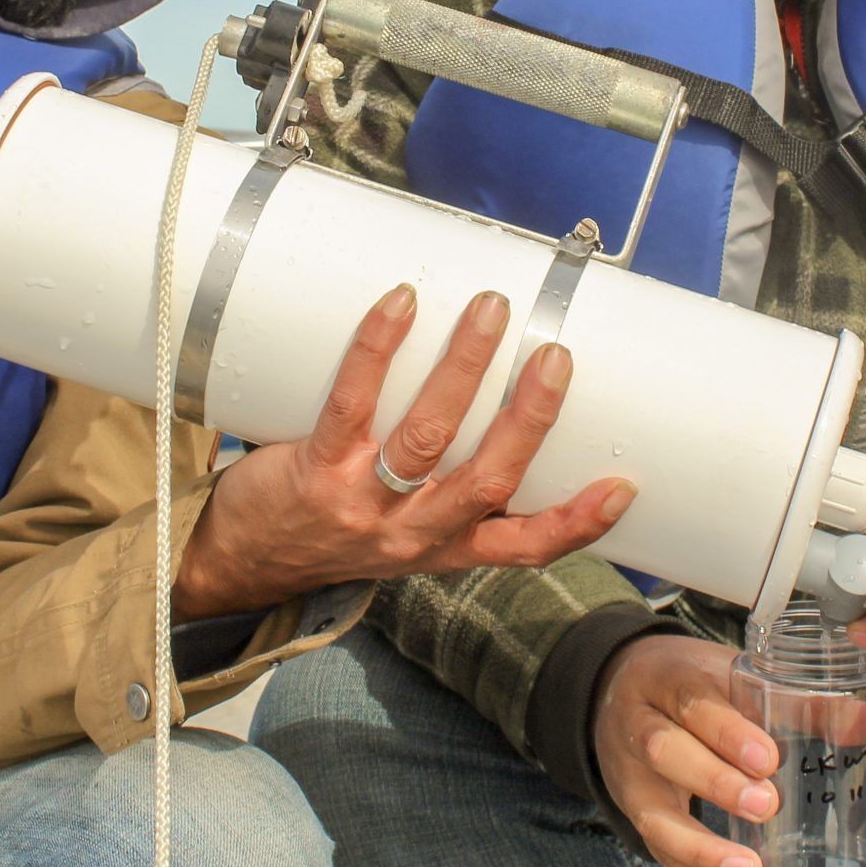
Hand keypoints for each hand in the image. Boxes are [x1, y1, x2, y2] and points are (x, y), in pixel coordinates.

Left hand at [172, 284, 635, 616]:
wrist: (240, 560)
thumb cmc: (332, 529)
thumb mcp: (402, 533)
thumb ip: (449, 485)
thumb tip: (498, 396)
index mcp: (444, 548)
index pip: (523, 548)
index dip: (577, 525)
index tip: (625, 486)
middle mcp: (410, 534)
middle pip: (484, 483)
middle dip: (525, 420)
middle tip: (555, 357)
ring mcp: (363, 503)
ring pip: (426, 439)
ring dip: (462, 371)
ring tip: (490, 311)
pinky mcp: (315, 470)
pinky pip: (352, 405)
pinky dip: (378, 352)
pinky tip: (399, 306)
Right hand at [591, 634, 777, 866]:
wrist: (616, 688)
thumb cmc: (693, 684)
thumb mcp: (734, 677)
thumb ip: (801, 702)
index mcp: (668, 681)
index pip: (692, 702)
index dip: (726, 731)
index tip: (768, 758)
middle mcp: (640, 728)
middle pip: (665, 752)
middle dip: (714, 782)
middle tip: (766, 806)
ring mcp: (632, 777)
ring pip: (653, 813)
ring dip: (700, 848)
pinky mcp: (636, 816)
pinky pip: (658, 854)